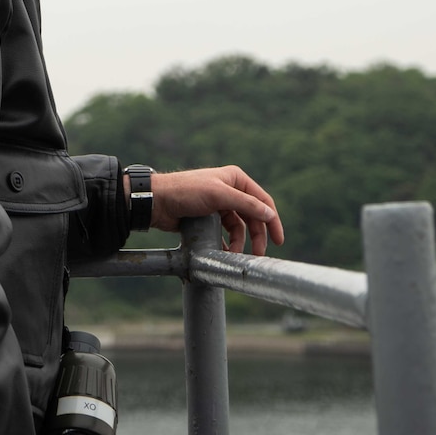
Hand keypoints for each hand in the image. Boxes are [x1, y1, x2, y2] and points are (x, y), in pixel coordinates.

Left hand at [146, 165, 283, 254]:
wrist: (157, 202)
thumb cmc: (185, 192)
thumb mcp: (219, 195)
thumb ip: (246, 204)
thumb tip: (270, 214)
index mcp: (235, 179)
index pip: (262, 201)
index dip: (273, 221)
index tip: (279, 240)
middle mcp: (230, 190)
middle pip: (252, 217)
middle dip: (256, 236)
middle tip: (258, 255)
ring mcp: (219, 204)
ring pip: (238, 227)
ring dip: (239, 242)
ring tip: (235, 255)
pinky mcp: (208, 218)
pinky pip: (225, 233)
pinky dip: (227, 243)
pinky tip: (225, 253)